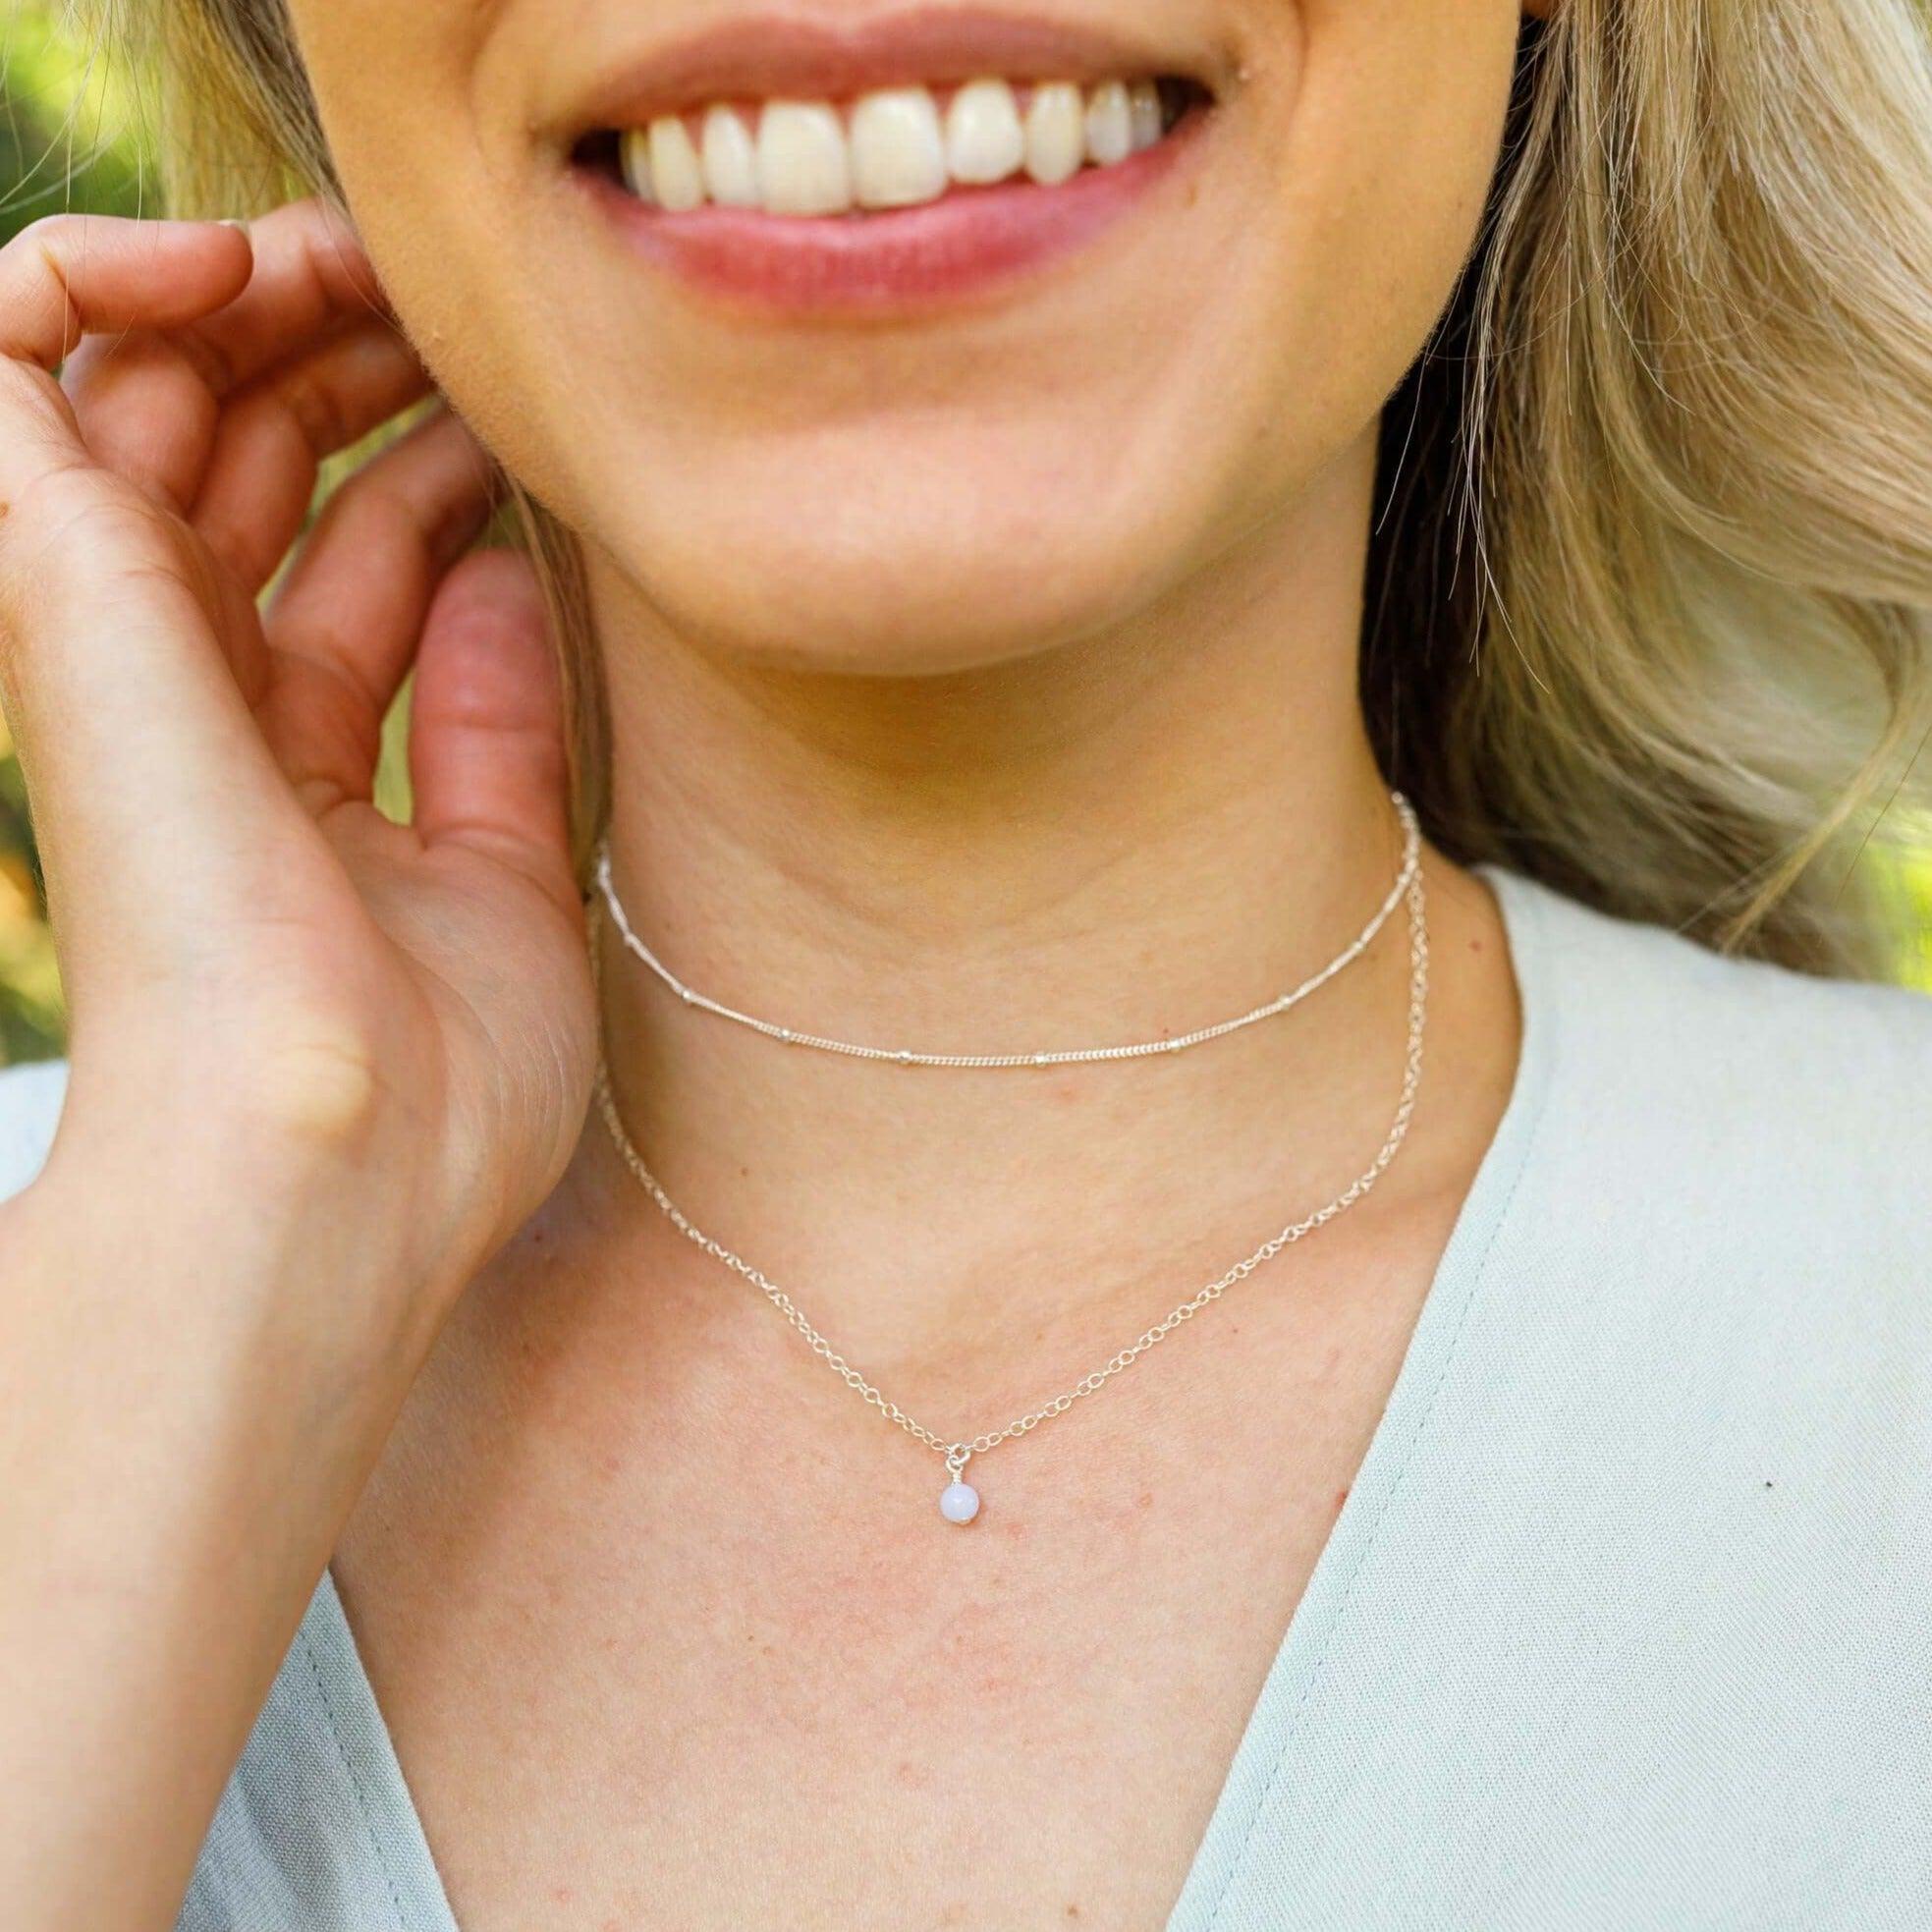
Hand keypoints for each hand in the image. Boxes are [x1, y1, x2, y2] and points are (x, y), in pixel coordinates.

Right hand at [0, 199, 595, 1317]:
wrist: (336, 1157)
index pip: (338, 575)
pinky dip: (108, 274)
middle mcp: (187, 696)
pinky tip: (246, 260)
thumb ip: (494, 719)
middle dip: (349, 367)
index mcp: (282, 773)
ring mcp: (112, 632)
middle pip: (244, 469)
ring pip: (144, 390)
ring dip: (262, 300)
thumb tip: (502, 562)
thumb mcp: (505, 875)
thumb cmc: (433, 1081)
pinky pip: (11, 351)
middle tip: (457, 324)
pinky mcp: (55, 578)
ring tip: (384, 269)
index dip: (426, 479)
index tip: (524, 433)